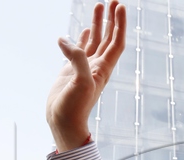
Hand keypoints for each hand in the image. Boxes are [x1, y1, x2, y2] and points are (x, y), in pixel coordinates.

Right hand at [46, 1, 126, 151]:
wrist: (63, 123)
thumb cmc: (74, 107)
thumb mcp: (80, 83)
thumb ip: (77, 59)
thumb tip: (64, 40)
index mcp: (103, 69)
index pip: (116, 42)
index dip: (119, 24)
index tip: (120, 6)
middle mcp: (97, 66)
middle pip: (108, 38)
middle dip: (111, 19)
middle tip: (112, 0)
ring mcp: (84, 68)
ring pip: (95, 40)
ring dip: (98, 23)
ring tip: (98, 5)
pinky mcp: (71, 71)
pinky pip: (80, 49)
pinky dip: (83, 37)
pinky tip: (85, 30)